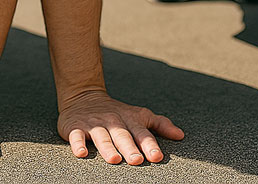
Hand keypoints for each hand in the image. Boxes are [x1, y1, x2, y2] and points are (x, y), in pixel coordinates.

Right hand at [57, 90, 183, 164]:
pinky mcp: (76, 127)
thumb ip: (160, 125)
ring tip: (114, 159)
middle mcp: (113, 121)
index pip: (141, 133)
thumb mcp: (139, 115)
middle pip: (122, 136)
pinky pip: (77, 136)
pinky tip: (82, 153)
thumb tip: (180, 135)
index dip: (149, 144)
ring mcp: (94, 124)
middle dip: (130, 148)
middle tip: (137, 160)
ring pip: (101, 136)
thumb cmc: (116, 112)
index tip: (157, 156)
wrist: (84, 96)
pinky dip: (78, 144)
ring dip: (107, 147)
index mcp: (130, 120)